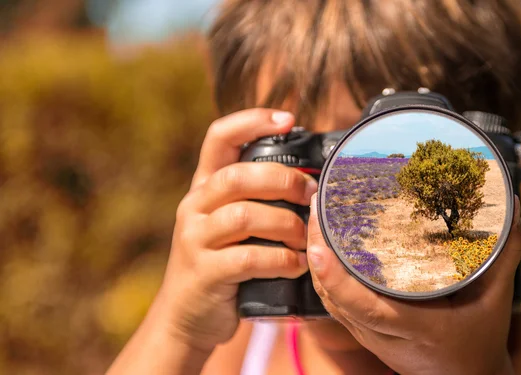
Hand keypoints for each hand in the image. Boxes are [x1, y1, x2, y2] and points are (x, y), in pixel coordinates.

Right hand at [153, 109, 317, 352]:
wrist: (186, 317)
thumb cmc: (223, 265)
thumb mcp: (229, 226)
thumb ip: (256, 200)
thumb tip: (310, 181)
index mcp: (204, 188)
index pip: (219, 137)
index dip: (252, 121)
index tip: (288, 118)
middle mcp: (194, 206)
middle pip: (239, 175)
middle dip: (284, 180)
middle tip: (310, 194)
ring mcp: (195, 239)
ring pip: (245, 215)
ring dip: (286, 224)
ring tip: (305, 237)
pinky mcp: (205, 272)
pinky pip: (249, 258)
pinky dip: (281, 260)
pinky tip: (296, 264)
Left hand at [306, 194, 520, 374]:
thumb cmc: (481, 339)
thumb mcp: (497, 299)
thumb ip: (504, 254)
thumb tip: (512, 207)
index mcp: (418, 328)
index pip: (366, 308)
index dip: (337, 279)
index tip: (320, 245)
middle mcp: (386, 336)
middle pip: (337, 298)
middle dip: (317, 253)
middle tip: (316, 207)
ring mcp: (370, 337)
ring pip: (329, 301)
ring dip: (316, 260)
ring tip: (316, 217)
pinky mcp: (364, 332)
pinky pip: (334, 304)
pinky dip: (323, 275)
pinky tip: (322, 244)